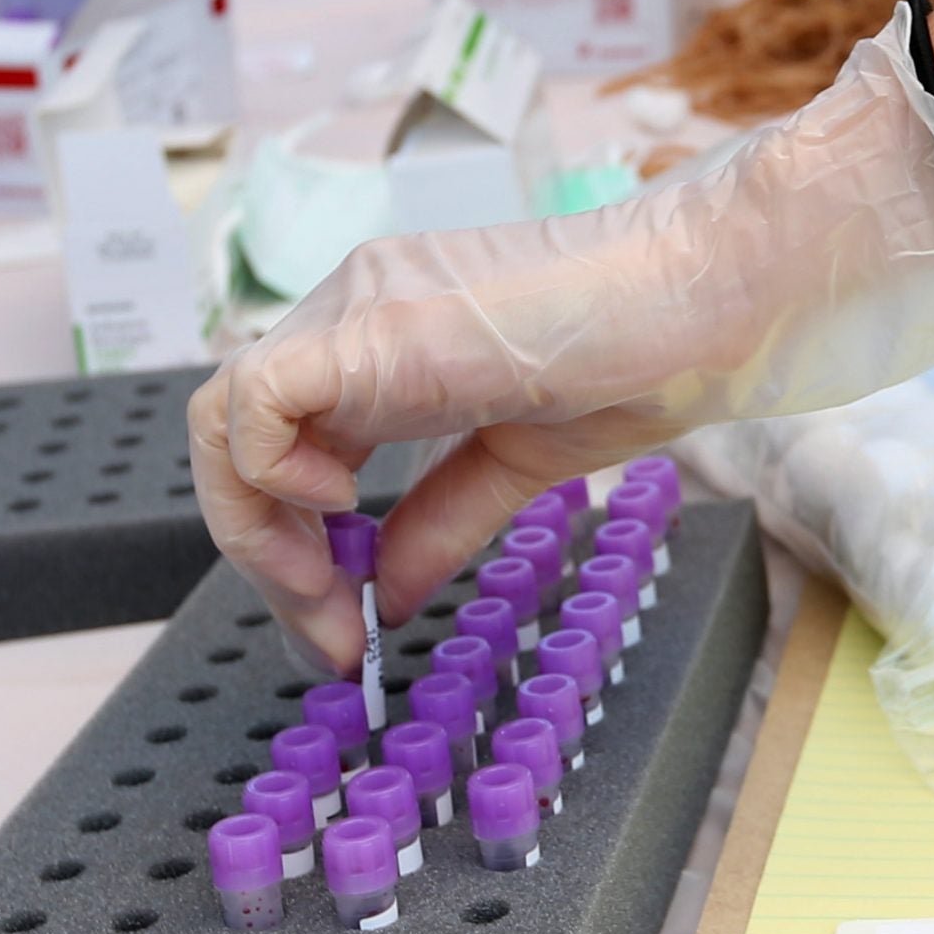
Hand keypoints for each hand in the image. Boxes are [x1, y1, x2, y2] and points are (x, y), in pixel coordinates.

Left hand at [189, 11, 933, 669]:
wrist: (710, 298)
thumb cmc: (649, 354)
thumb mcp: (519, 462)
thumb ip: (438, 521)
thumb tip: (382, 596)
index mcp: (385, 345)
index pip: (277, 441)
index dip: (286, 547)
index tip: (339, 627)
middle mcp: (354, 313)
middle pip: (231, 432)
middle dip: (263, 555)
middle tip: (325, 634)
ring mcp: (358, 309)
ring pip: (223, 416)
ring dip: (258, 528)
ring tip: (327, 591)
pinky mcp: (376, 325)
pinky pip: (256, 400)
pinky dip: (273, 476)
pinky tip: (343, 514)